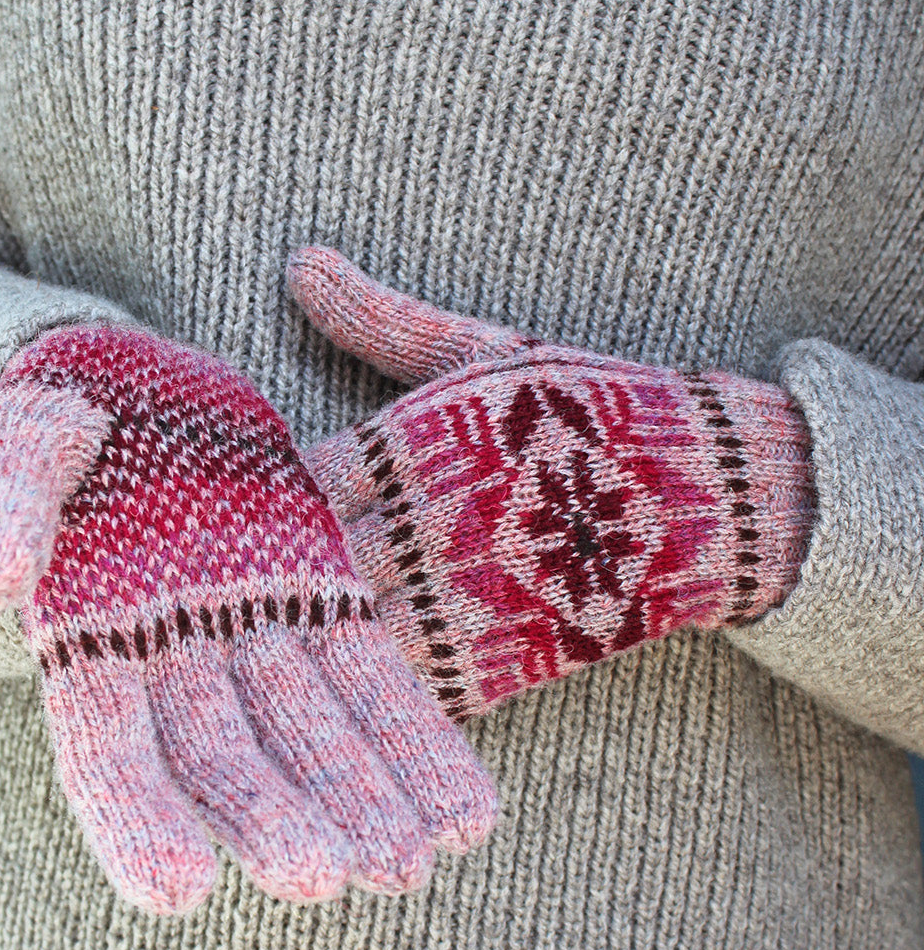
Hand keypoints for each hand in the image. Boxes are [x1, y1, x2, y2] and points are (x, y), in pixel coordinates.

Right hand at [0, 321, 494, 912]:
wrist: (136, 388)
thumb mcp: (20, 435)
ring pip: (312, 734)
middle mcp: (177, 664)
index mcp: (89, 642)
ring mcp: (256, 638)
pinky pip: (373, 681)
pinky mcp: (323, 601)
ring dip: (360, 801)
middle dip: (272, 816)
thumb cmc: (62, 413)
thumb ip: (6, 504)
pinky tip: (466, 814)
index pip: (105, 749)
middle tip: (323, 879)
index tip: (176, 892)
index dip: (137, 816)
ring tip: (411, 866)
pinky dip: (416, 744)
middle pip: (225, 757)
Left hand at [288, 248, 815, 719]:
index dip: (257, 492)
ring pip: (335, 632)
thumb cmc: (591, 412)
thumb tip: (300, 262)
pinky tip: (345, 675)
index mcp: (405, 448)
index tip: (240, 495)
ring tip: (280, 627)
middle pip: (297, 564)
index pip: (286, 480)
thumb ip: (385, 319)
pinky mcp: (488, 665)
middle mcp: (416, 529)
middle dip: (266, 568)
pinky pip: (396, 687)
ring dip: (308, 628)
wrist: (712, 494)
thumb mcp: (487, 352)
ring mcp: (450, 605)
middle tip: (238, 573)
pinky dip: (365, 683)